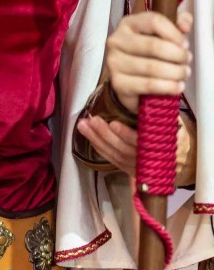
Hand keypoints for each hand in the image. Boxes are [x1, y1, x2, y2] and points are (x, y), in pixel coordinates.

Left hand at [75, 114, 195, 183]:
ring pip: (116, 156)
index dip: (127, 134)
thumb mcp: (176, 125)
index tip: (114, 123)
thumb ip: (160, 117)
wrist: (185, 161)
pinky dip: (100, 149)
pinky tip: (90, 137)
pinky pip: (113, 161)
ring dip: (98, 140)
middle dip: (105, 135)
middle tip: (92, 120)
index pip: (142, 143)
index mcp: (164, 147)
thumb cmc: (178, 138)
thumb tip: (145, 98)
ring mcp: (140, 168)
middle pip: (124, 150)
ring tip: (85, 125)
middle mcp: (151, 161)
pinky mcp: (132, 171)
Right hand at [105, 11, 191, 113]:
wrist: (126, 79)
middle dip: (177, 55)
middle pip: (153, 46)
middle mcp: (117, 41)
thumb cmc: (145, 53)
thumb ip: (176, 24)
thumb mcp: (160, 34)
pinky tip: (176, 86)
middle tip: (186, 60)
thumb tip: (185, 24)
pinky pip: (148, 85)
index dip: (174, 33)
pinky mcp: (118, 83)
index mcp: (128, 24)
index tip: (185, 44)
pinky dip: (167, 87)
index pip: (153, 21)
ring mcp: (115, 63)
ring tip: (183, 73)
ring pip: (152, 68)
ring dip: (175, 72)